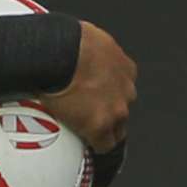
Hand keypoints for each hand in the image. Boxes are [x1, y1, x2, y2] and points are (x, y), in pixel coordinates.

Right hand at [40, 20, 135, 155]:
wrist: (60, 51)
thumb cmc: (66, 38)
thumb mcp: (84, 36)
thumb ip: (83, 46)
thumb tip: (60, 40)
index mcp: (123, 67)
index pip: (123, 86)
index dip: (110, 93)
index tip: (99, 97)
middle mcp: (125, 89)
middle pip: (122, 108)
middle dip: (111, 112)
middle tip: (90, 115)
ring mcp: (115, 109)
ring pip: (117, 128)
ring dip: (104, 130)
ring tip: (89, 136)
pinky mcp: (100, 125)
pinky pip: (103, 145)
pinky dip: (95, 146)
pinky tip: (86, 150)